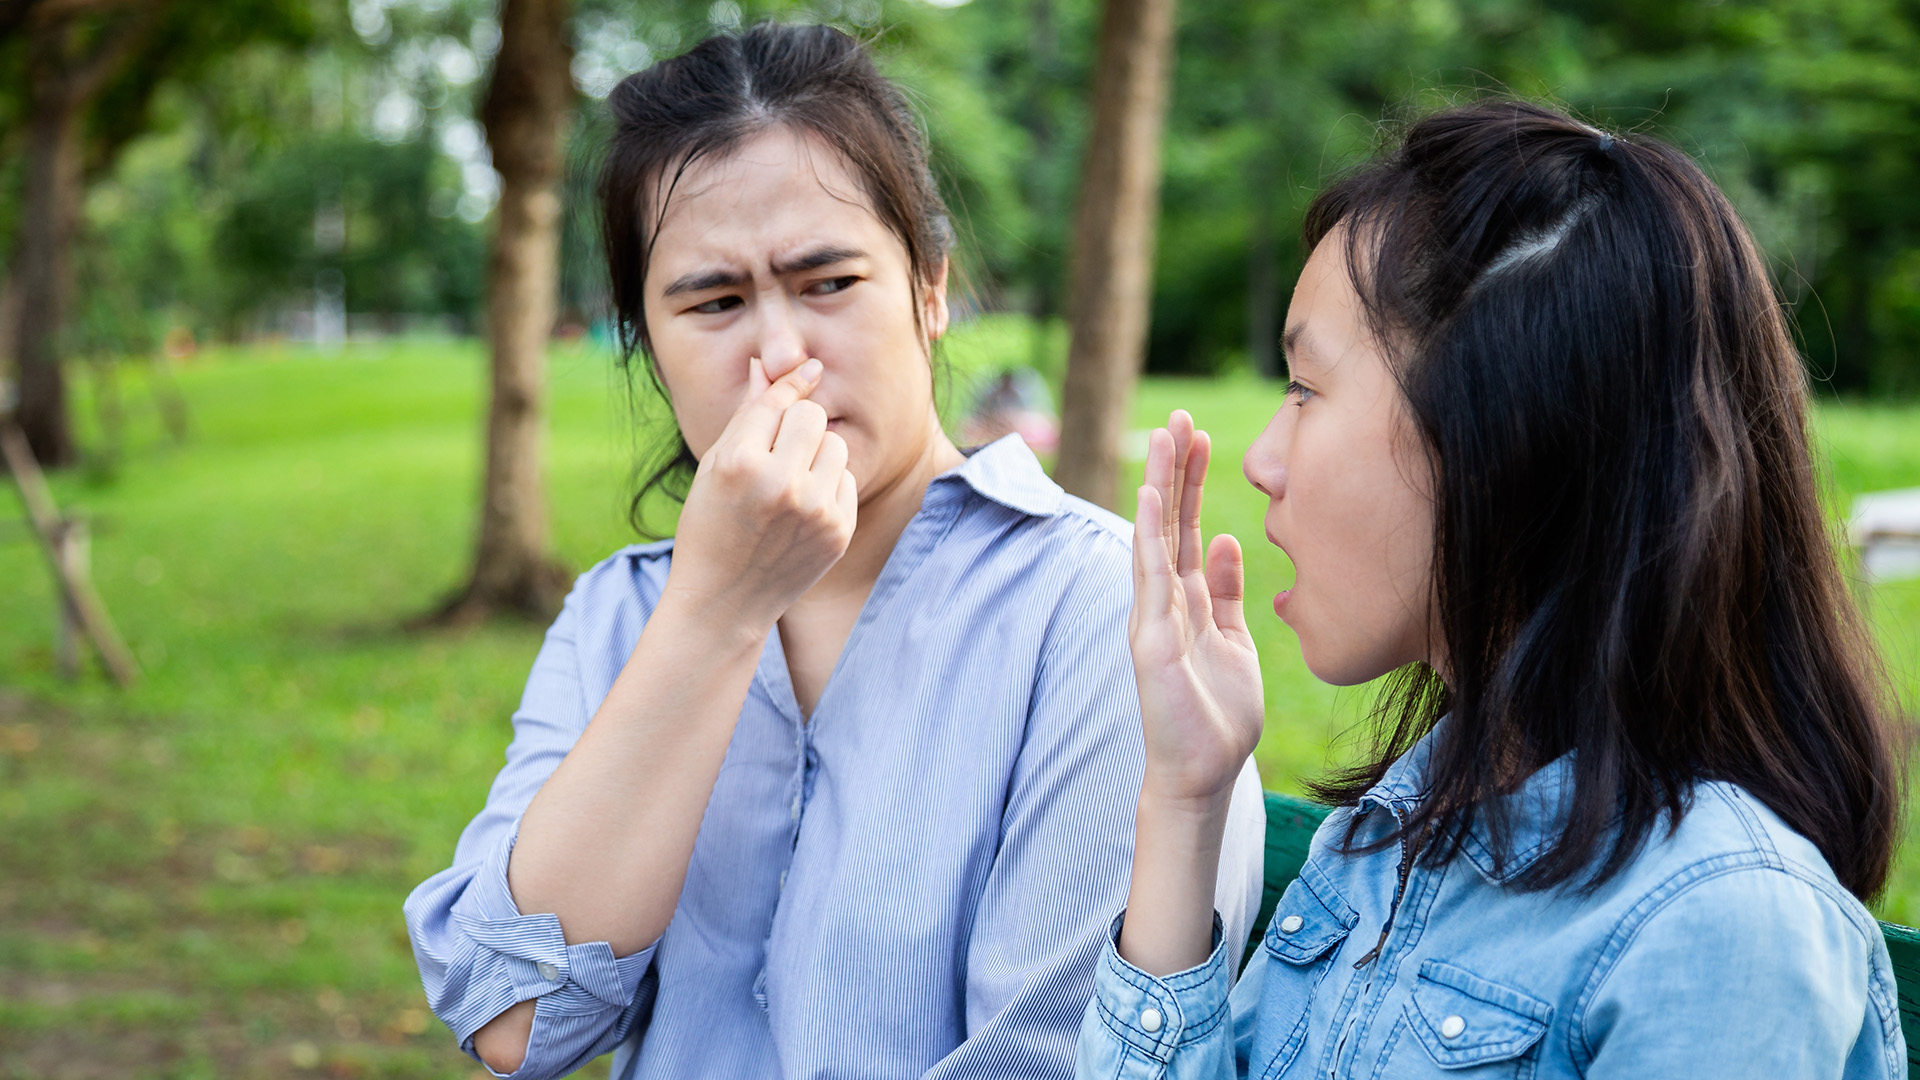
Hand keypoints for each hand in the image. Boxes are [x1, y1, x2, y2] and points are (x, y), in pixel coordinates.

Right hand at [663, 357, 857, 633]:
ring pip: (836, 446)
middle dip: (798, 427)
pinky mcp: (838, 532)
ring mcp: (814, 510)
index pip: (778, 401)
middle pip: (813, 416)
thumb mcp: (714, 466)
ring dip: (817, 456)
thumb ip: (748, 414)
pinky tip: (801, 514)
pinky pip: (848, 480)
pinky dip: (828, 488)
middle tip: (777, 454)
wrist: (723, 602)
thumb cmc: (710, 526)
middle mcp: (779, 483)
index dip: (792, 383)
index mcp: (738, 462)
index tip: (809, 368)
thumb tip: (769, 364)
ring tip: (789, 484)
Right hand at [1129, 410, 1264, 812]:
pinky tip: (1149, 498)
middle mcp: (1165, 601)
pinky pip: (1149, 578)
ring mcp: (1153, 617)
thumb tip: (1232, 541)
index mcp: (1188, 600)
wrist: (1202, 775)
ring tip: (1165, 437)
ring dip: (1159, 486)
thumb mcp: (1236, 642)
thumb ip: (1230, 594)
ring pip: (1154, 538)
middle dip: (1174, 470)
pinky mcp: (1151, 639)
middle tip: (1180, 417)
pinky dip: (1147, 535)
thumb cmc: (1218, 716)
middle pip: (1168, 522)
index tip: (1201, 436)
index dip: (1193, 482)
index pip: (1188, 528)